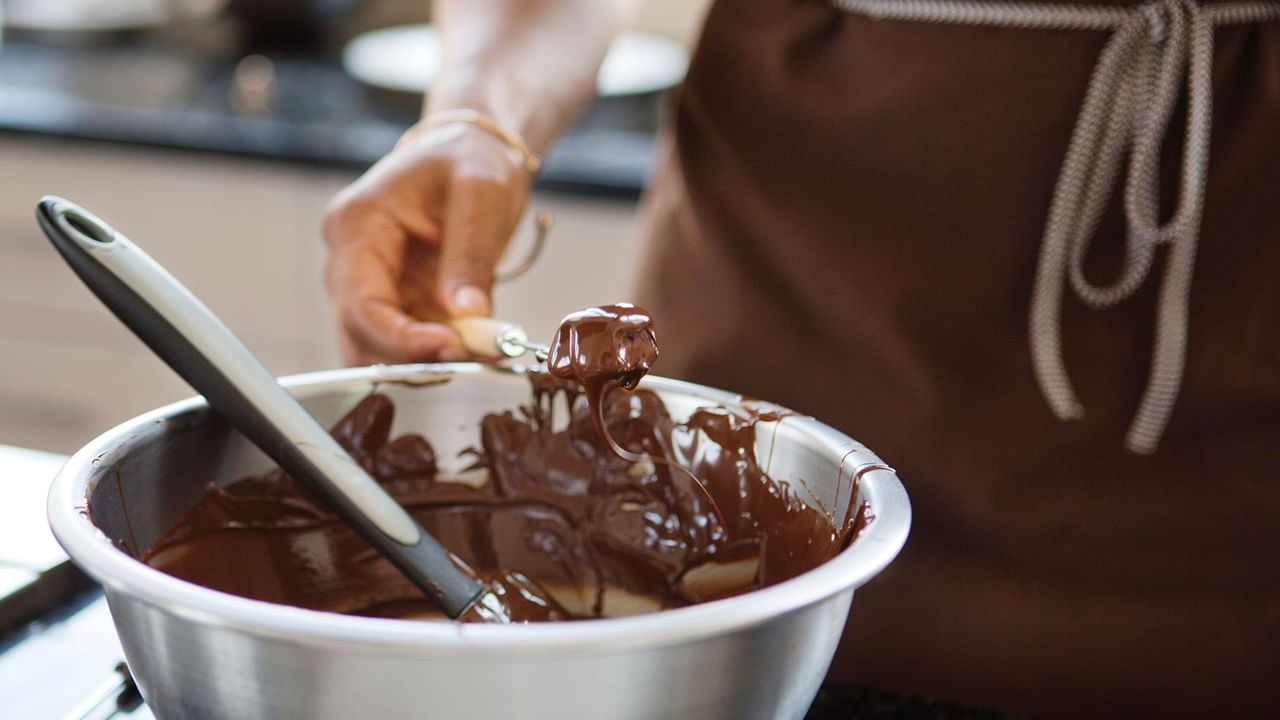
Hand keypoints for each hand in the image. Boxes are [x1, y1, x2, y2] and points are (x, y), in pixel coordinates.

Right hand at [322, 123, 529, 364]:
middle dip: (415, 358)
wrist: (471, 150)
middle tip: (478, 357)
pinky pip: (407, 343)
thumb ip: (471, 254)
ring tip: (485, 350)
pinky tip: (480, 344)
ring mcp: (370, 285)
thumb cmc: (469, 158)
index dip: (402, 340)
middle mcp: (350, 261)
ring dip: (429, 362)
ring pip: (379, 349)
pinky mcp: (396, 302)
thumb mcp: (481, 193)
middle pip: (360, 336)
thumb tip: (468, 316)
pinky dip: (441, 353)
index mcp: (358, 225)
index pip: (361, 304)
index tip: (455, 349)